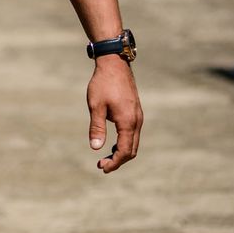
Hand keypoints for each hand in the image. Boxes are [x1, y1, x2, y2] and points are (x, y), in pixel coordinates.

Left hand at [87, 56, 142, 172]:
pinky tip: (112, 143)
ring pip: (133, 142)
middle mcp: (137, 122)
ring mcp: (138, 117)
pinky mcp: (135, 112)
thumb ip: (97, 127)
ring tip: (105, 157)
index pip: (124, 151)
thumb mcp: (96, 106)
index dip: (114, 162)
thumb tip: (95, 148)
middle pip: (131, 150)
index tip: (102, 168)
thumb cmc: (103, 84)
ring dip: (121, 152)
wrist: (115, 64)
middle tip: (101, 165)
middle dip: (118, 160)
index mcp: (128, 122)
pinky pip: (133, 134)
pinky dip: (124, 142)